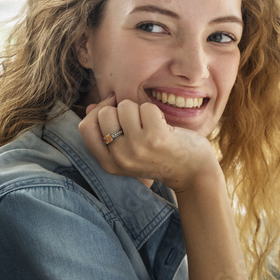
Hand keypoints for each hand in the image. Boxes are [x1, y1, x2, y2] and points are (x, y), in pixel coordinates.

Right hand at [78, 94, 218, 190]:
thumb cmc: (161, 157)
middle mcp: (119, 157)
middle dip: (122, 110)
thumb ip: (109, 132)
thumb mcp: (129, 152)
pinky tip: (164, 127)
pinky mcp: (154, 137)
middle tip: (140, 123)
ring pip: (124, 107)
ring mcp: (136, 148)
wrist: (193, 173)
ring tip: (153, 126)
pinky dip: (156, 112)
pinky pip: (146, 108)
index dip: (98, 112)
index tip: (114, 109)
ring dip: (140, 110)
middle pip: (104, 114)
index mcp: (109, 163)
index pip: (86, 127)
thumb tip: (91, 107)